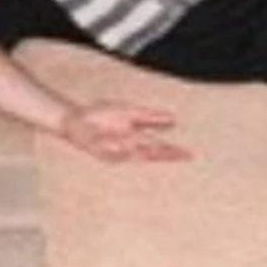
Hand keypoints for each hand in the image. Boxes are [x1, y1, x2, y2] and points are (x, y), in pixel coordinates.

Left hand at [57, 102, 187, 163]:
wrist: (75, 119)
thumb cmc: (101, 115)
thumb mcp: (127, 111)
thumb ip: (149, 115)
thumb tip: (172, 117)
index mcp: (136, 137)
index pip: (159, 146)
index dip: (173, 151)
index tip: (191, 154)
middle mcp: (129, 146)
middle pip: (151, 152)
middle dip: (166, 153)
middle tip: (183, 155)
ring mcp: (117, 151)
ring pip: (134, 151)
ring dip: (141, 147)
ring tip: (151, 144)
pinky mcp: (103, 154)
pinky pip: (115, 151)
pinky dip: (119, 147)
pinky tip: (119, 142)